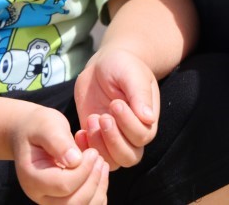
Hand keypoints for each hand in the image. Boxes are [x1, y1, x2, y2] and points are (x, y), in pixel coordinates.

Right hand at [11, 104, 108, 204]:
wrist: (30, 133)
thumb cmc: (39, 127)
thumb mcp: (46, 125)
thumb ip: (58, 141)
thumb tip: (75, 161)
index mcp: (32, 177)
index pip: (64, 185)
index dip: (84, 170)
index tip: (92, 152)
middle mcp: (40, 195)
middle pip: (72, 204)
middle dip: (92, 182)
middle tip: (100, 159)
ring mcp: (51, 200)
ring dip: (98, 189)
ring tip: (102, 165)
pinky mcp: (63, 200)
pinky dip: (98, 195)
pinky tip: (99, 173)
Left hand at [73, 47, 157, 170]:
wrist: (103, 66)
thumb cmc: (122, 66)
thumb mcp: (131, 74)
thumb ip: (139, 94)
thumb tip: (148, 118)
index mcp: (147, 119)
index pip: (142, 135)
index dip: (128, 124)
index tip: (115, 103)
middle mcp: (133, 134)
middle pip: (130, 156)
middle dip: (114, 139)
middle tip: (102, 116)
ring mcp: (115, 138)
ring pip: (113, 161)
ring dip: (100, 145)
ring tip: (92, 119)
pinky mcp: (97, 139)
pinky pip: (94, 156)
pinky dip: (86, 149)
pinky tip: (80, 131)